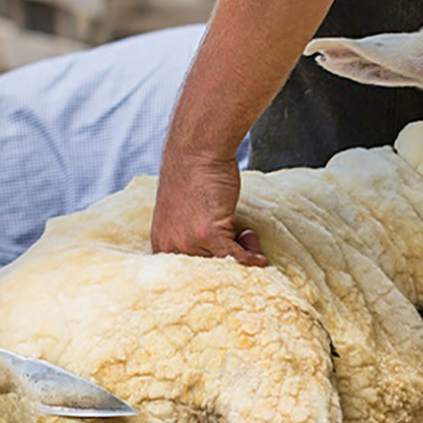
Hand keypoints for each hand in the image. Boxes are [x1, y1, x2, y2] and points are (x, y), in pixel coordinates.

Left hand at [151, 154, 265, 265]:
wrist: (197, 150)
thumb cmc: (195, 177)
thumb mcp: (182, 214)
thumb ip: (192, 237)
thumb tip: (223, 257)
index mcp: (161, 243)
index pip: (186, 272)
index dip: (211, 266)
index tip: (227, 257)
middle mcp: (170, 246)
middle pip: (206, 272)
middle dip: (229, 262)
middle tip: (242, 241)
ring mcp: (188, 241)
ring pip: (222, 265)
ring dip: (243, 256)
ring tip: (248, 237)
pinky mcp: (208, 234)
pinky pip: (235, 258)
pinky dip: (251, 259)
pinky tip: (260, 259)